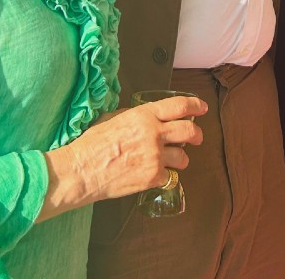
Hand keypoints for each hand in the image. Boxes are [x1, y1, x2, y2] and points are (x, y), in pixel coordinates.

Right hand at [41, 94, 206, 218]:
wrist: (82, 171)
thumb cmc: (92, 144)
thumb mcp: (114, 118)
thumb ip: (136, 116)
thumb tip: (148, 117)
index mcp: (144, 116)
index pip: (179, 106)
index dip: (195, 105)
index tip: (202, 108)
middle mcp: (154, 134)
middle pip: (190, 131)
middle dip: (197, 135)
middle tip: (197, 137)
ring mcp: (155, 157)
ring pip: (183, 157)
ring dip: (180, 159)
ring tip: (171, 160)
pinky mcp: (153, 178)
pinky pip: (169, 176)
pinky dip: (164, 176)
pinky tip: (153, 174)